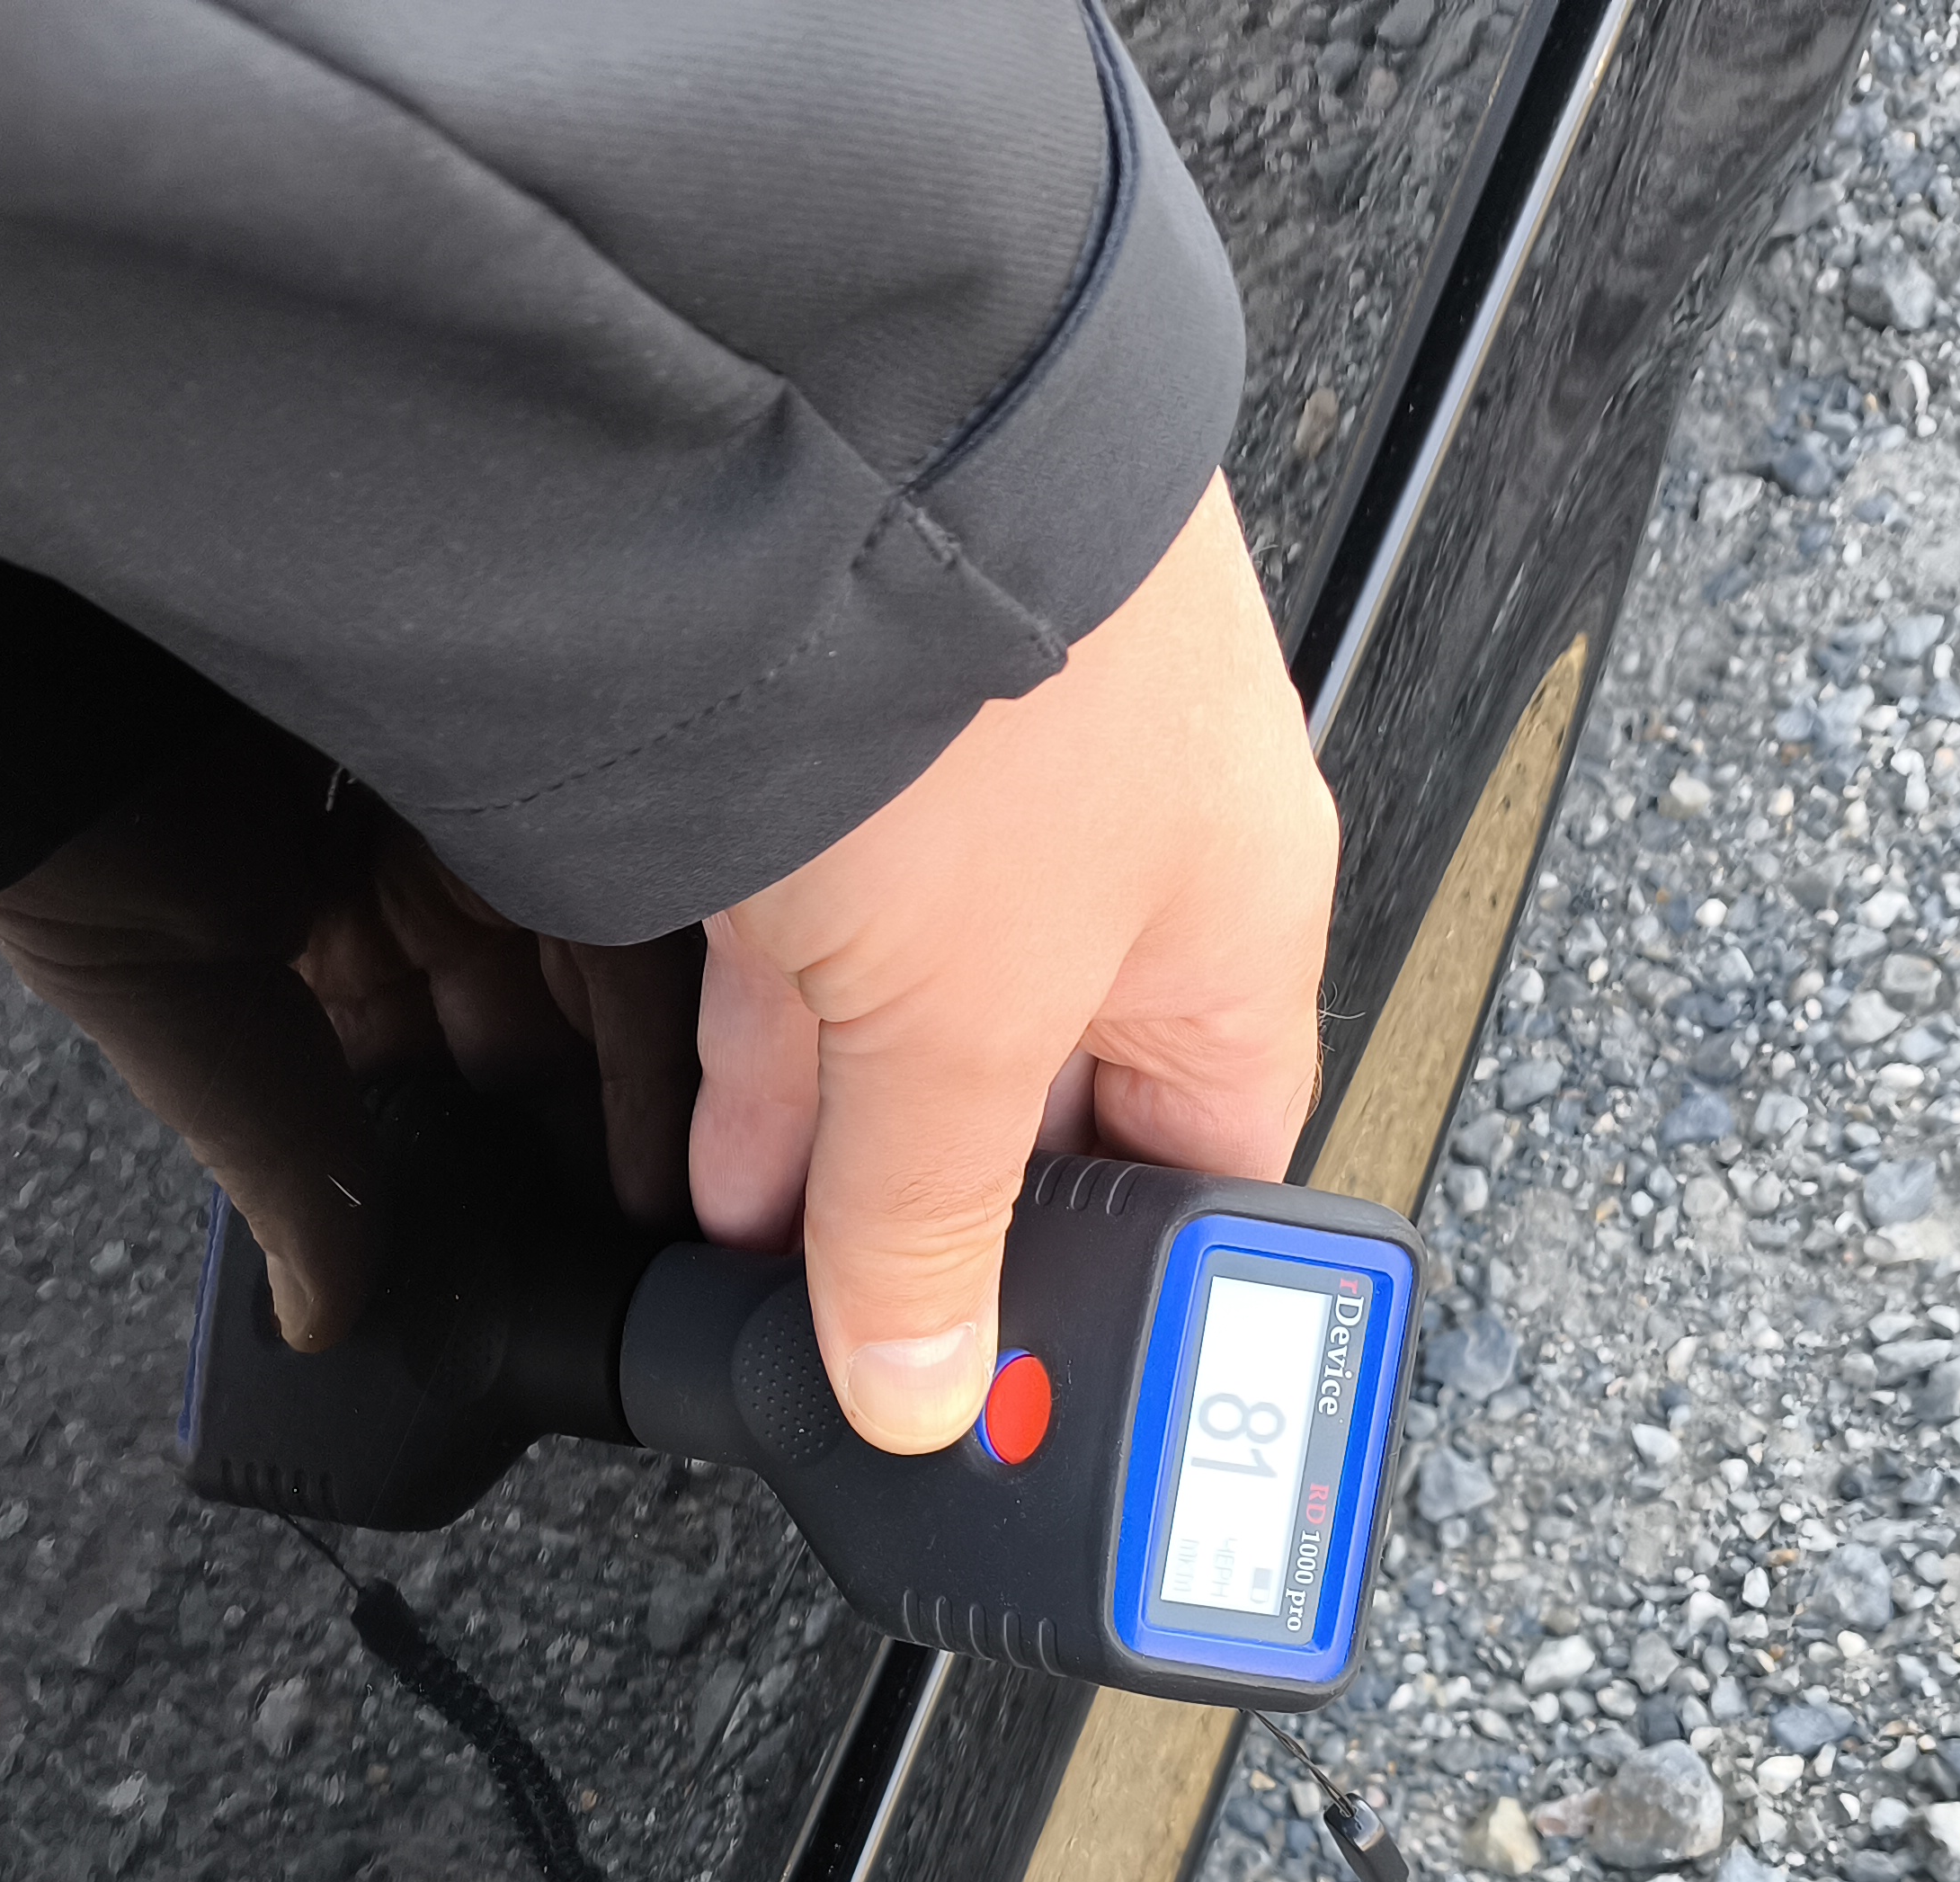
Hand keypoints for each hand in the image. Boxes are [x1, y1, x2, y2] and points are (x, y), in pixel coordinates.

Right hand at [0, 748, 698, 1351]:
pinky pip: (633, 931)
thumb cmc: (115, 908)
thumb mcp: (212, 1082)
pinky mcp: (543, 788)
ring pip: (593, 992)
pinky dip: (660, 1047)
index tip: (553, 1260)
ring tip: (674, 1240)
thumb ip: (295, 1199)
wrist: (107, 728)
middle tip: (636, 1260)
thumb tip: (314, 1324)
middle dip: (581, 1141)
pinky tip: (682, 1160)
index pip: (440, 1078)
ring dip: (639, 1112)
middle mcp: (407, 897)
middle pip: (535, 1036)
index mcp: (316, 963)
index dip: (496, 1167)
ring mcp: (478, 837)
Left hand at [690, 475, 1333, 1451]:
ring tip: (757, 1260)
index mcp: (1244, 926)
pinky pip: (832, 928)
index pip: (1211, 1170)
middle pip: (1052, 1103)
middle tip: (856, 1338)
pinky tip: (716, 1128)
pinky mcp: (867, 727)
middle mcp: (1143, 846)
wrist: (847, 419)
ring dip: (840, 1146)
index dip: (1122, 1298)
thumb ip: (925, 1222)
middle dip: (942, 1223)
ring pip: (926, 1016)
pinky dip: (779, 1039)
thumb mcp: (953, 1026)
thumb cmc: (990, 694)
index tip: (1019, 1384)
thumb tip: (924, 1384)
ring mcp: (1000, 782)